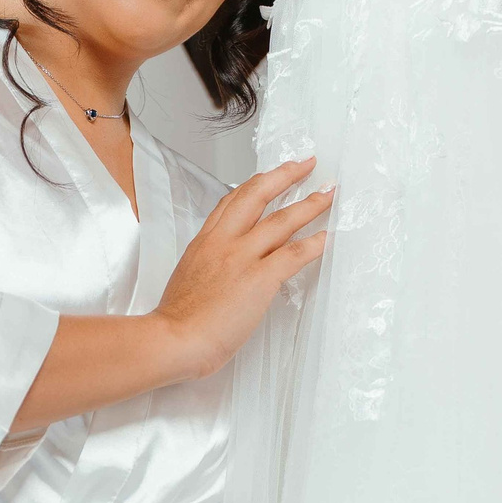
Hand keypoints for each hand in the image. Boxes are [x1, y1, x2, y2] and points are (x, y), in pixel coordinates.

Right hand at [153, 158, 332, 379]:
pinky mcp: (259, 278)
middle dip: (285, 175)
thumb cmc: (178, 319)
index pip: (233, 201)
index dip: (256, 183)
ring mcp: (242, 258)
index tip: (272, 175)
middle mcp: (224, 242)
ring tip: (327, 194)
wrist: (174, 338)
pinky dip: (314, 243)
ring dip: (309, 204)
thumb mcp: (188, 277)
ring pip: (282, 220)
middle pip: (257, 195)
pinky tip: (327, 237)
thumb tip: (224, 267)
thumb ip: (208, 264)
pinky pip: (293, 254)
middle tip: (305, 164)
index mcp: (205, 241)